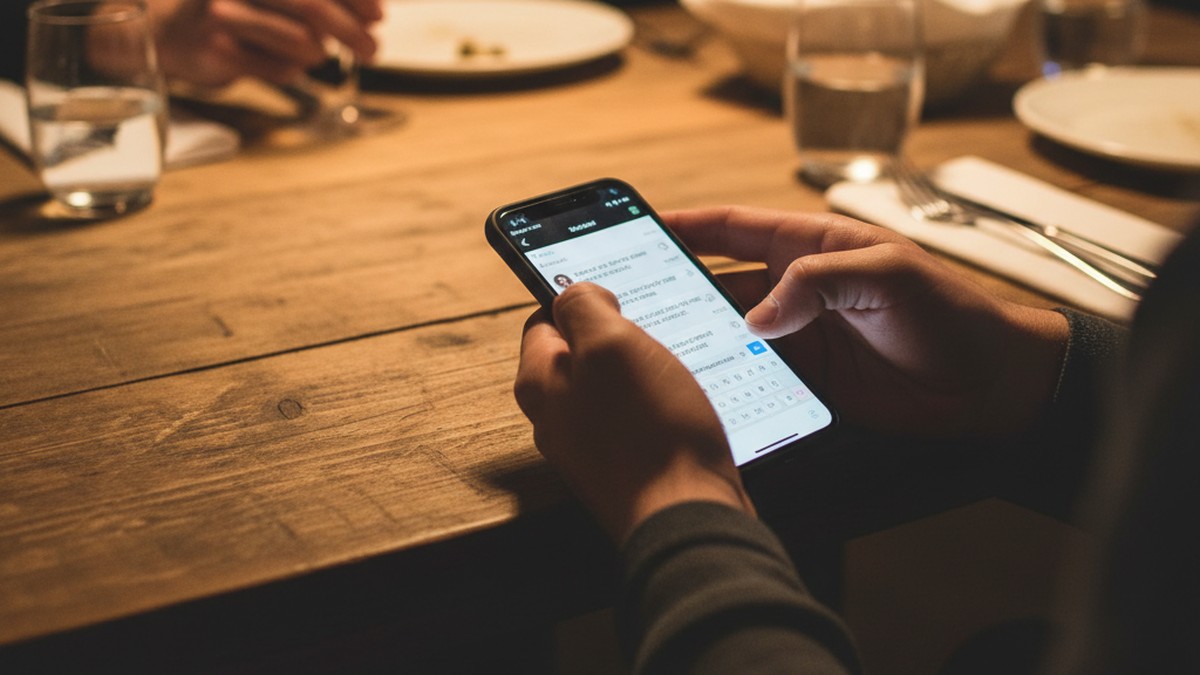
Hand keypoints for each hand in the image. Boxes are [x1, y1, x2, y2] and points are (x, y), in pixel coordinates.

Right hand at [149, 0, 382, 86]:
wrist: (173, 32)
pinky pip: (281, 70)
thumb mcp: (278, 0)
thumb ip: (320, 1)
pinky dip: (291, 70)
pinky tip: (277, 62)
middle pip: (311, 6)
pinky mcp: (219, 50)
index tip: (380, 15)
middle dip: (351, 31)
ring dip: (317, 53)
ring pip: (301, 42)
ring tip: (311, 53)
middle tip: (372, 50)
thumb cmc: (241, 11)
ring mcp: (225, 14)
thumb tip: (373, 12)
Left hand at [515, 283, 753, 542]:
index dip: (580, 299)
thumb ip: (583, 307)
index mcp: (540, 383)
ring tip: (676, 370)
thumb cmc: (650, 432)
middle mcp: (556, 417)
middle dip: (617, 337)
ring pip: (612, 387)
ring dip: (644, 372)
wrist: (687, 517)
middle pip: (579, 354)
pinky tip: (685, 407)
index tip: (618, 297)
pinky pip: (636, 420)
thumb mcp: (612, 345)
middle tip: (654, 333)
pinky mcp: (625, 467)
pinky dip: (659, 407)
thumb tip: (575, 294)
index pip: (543, 319)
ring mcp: (590, 446)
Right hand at [665, 207, 1068, 437]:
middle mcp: (797, 289)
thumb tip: (757, 318)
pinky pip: (753, 375)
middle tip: (631, 298)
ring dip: (698, 339)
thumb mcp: (887, 276)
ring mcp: (799, 336)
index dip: (689, 226)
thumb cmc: (949, 313)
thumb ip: (819, 284)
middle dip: (677, 288)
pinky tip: (698, 386)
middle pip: (720, 283)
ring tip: (653, 346)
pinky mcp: (807, 380)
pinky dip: (726, 380)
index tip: (642, 226)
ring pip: (730, 333)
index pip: (736, 228)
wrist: (988, 384)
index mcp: (813, 246)